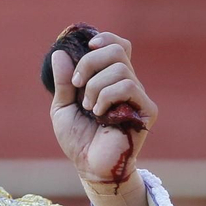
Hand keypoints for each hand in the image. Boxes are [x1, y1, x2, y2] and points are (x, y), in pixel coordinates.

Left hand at [48, 30, 157, 205]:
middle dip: (90, 62)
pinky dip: (107, 96)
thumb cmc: (78, 138)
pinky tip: (100, 114)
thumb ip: (63, 81)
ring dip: (96, 86)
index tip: (88, 46)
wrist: (89, 166)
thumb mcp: (62, 106)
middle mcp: (128, 84)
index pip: (118, 46)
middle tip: (78, 84)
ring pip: (120, 69)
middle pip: (117, 51)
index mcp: (110, 79)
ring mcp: (139, 97)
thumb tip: (59, 52)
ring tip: (89, 108)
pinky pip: (129, 87)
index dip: (106, 39)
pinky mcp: (147, 111)